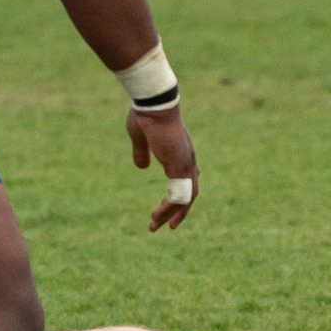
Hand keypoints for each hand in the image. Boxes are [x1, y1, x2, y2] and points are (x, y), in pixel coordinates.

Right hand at [126, 106, 198, 231]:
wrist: (153, 103)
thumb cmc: (147, 115)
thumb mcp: (141, 138)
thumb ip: (142, 153)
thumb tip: (142, 167)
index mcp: (180, 154)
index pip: (185, 182)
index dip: (176, 198)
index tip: (163, 211)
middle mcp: (187, 161)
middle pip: (190, 194)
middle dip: (178, 212)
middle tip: (167, 226)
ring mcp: (186, 164)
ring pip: (185, 198)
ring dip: (171, 214)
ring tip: (154, 225)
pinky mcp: (180, 166)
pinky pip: (179, 195)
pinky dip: (169, 208)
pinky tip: (157, 216)